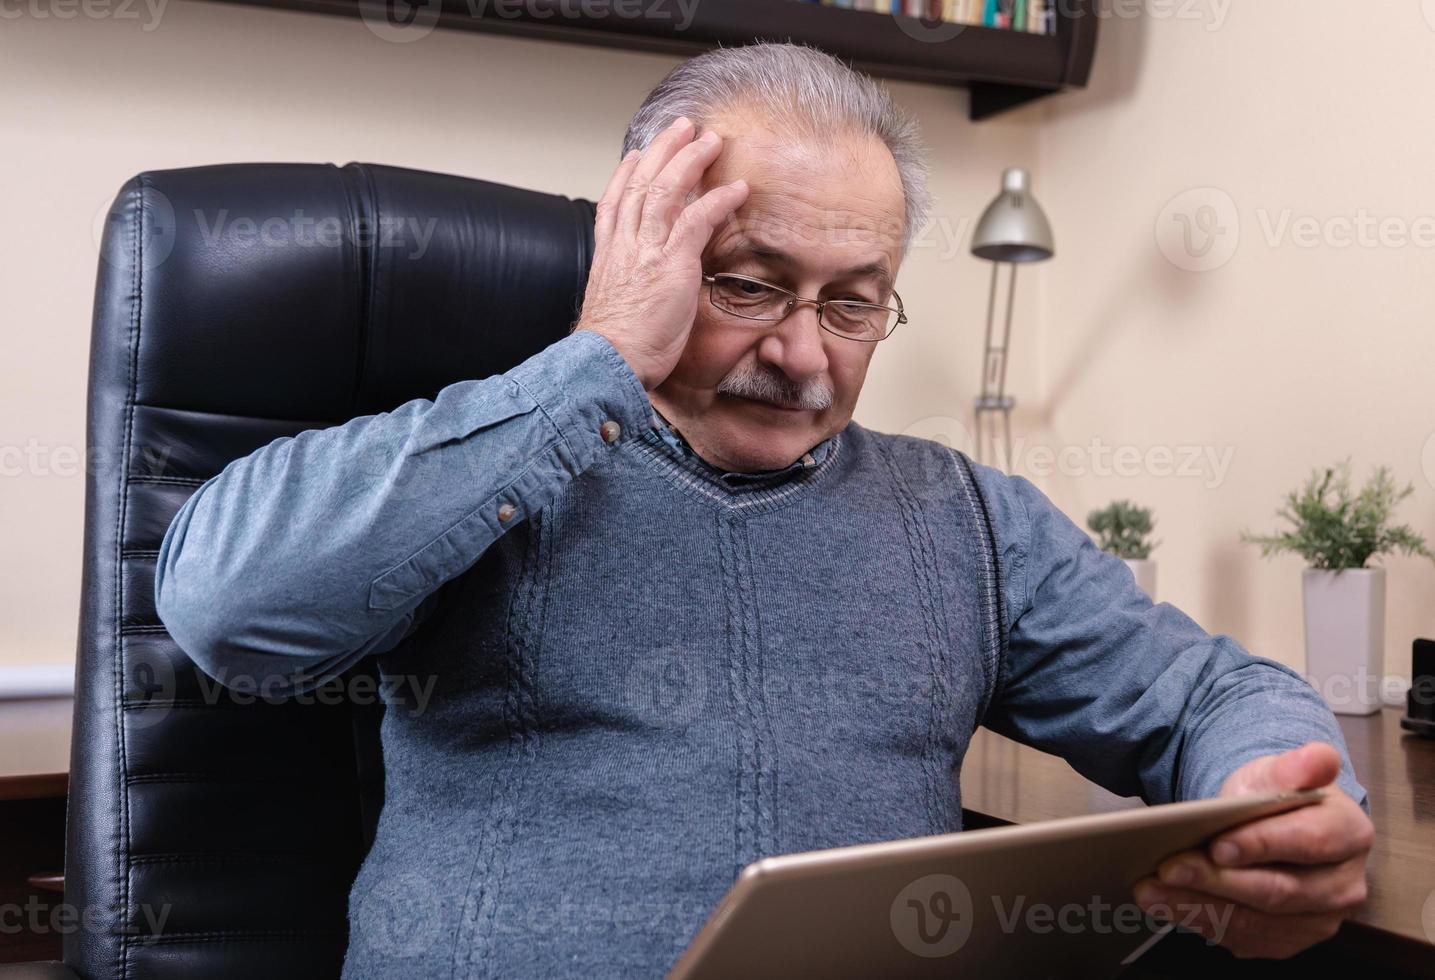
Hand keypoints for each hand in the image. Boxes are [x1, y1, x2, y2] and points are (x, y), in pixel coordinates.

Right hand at [573, 116, 749, 390]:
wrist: (609, 361)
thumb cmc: (616, 349)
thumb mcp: (615, 310)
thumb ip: (629, 289)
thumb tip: (642, 290)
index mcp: (608, 256)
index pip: (614, 203)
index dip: (625, 176)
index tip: (636, 157)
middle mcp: (625, 245)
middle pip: (641, 183)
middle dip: (663, 151)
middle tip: (682, 129)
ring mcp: (647, 250)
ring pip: (667, 189)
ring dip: (691, 160)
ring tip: (711, 141)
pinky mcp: (672, 262)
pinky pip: (697, 219)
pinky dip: (718, 200)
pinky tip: (737, 188)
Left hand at [1131, 741, 1372, 957]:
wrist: (1270, 823)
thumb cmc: (1275, 796)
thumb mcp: (1279, 771)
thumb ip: (1296, 767)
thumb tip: (1319, 757)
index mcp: (1349, 834)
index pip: (1309, 842)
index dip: (1262, 844)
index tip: (1218, 845)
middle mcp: (1342, 886)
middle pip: (1277, 891)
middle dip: (1217, 881)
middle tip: (1169, 869)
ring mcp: (1317, 920)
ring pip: (1254, 921)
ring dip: (1197, 906)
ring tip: (1152, 890)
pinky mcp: (1287, 939)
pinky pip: (1241, 938)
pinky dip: (1199, 921)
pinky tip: (1166, 905)